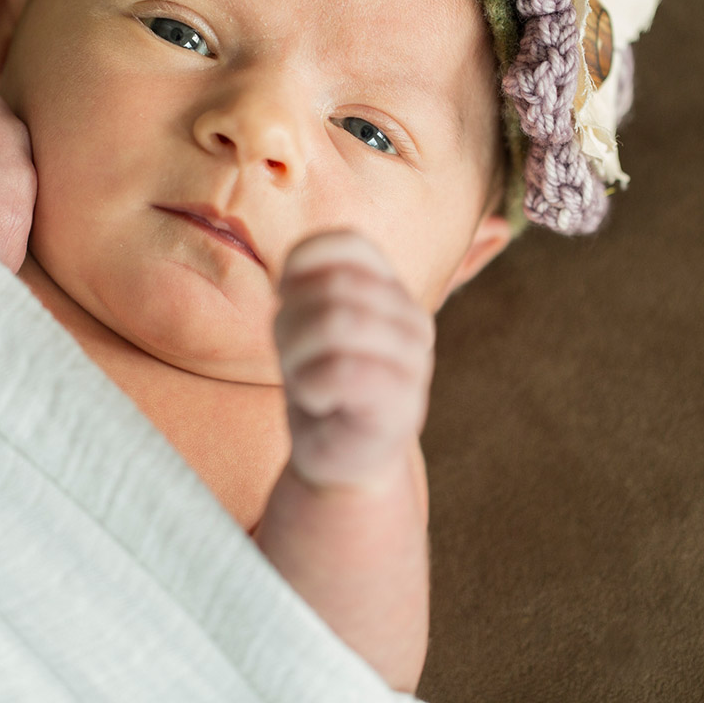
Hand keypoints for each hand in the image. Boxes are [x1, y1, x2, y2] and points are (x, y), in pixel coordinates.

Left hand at [273, 230, 434, 491]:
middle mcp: (412, 318)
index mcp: (391, 289)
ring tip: (306, 379)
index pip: (348, 243)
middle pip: (333, 286)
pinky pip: (344, 371)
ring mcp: (415, 361)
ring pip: (336, 323)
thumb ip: (306, 290)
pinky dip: (311, 385)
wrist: (340, 460)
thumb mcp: (304, 325)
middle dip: (291, 321)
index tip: (288, 301)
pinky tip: (319, 400)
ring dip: (297, 356)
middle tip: (293, 357)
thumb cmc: (320, 383)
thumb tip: (293, 281)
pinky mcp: (405, 403)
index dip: (301, 266)